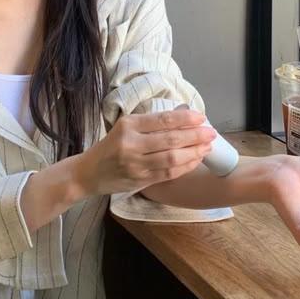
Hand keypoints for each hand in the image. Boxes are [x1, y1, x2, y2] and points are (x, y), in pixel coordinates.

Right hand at [75, 110, 215, 195]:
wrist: (88, 172)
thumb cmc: (110, 147)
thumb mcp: (124, 128)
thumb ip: (149, 125)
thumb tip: (183, 121)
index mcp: (128, 125)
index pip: (162, 120)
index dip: (185, 119)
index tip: (201, 118)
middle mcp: (131, 144)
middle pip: (170, 139)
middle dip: (195, 136)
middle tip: (211, 133)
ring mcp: (136, 164)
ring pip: (172, 158)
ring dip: (194, 152)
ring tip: (207, 147)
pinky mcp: (140, 180)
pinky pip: (168, 173)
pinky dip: (185, 166)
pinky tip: (195, 160)